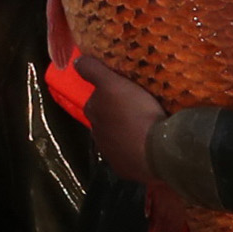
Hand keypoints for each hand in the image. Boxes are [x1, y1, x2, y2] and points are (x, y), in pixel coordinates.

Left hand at [72, 54, 166, 185]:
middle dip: (116, 117)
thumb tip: (75, 61)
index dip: (107, 97)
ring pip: (116, 141)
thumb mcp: (113, 84)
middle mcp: (97, 136)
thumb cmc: (135, 112)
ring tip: (145, 130)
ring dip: (126, 135)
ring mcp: (111, 155)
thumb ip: (93, 71)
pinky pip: (129, 158)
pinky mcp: (125, 170)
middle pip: (105, 122)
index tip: (123, 94)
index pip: (95, 102)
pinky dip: (135, 152)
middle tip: (137, 111)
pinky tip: (148, 147)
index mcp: (93, 114)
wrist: (156, 150)